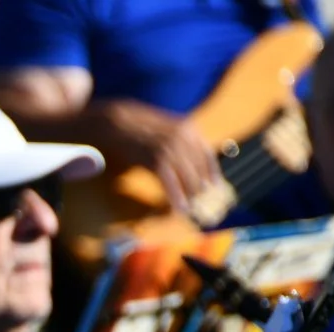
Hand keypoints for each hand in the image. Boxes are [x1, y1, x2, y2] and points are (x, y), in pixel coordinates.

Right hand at [96, 100, 221, 215]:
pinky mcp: (156, 160)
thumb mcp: (167, 130)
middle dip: (200, 188)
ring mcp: (170, 149)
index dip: (212, 173)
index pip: (207, 154)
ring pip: (187, 177)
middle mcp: (184, 137)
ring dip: (190, 195)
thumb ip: (180, 143)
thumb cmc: (139, 127)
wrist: (118, 121)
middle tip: (202, 203)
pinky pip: (170, 182)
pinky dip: (176, 196)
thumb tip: (189, 166)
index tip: (215, 187)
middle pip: (198, 169)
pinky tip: (179, 207)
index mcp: (189, 129)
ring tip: (191, 208)